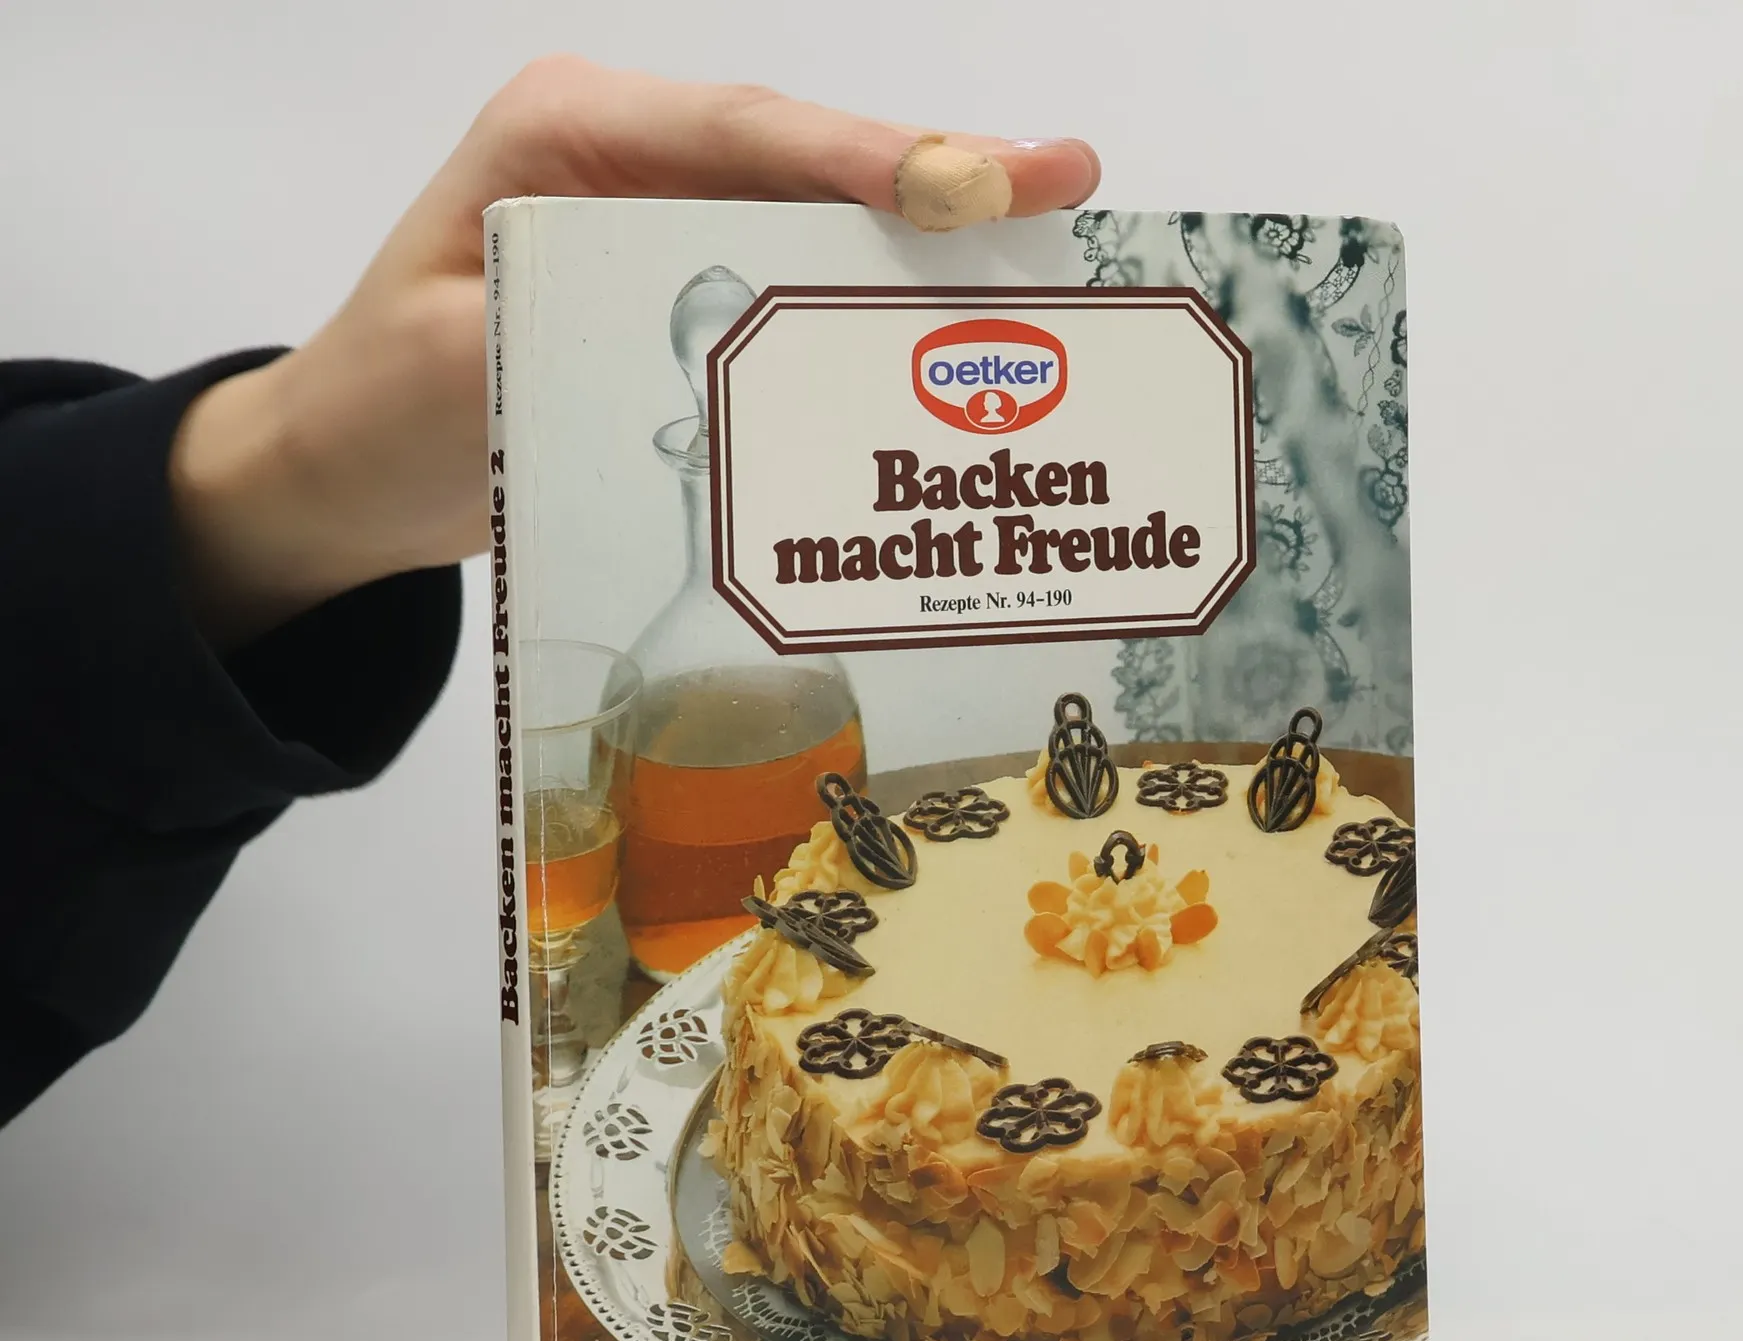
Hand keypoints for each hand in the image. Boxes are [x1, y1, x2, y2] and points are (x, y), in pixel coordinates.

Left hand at [167, 59, 1100, 647]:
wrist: (348, 475)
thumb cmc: (379, 409)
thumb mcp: (449, 370)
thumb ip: (571, 336)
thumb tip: (710, 338)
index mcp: (565, 139)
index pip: (738, 133)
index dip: (863, 159)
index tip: (970, 187)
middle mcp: (631, 167)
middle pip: (805, 163)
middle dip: (938, 179)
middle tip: (1063, 187)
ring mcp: (668, 232)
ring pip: (818, 223)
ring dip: (931, 241)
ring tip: (1052, 240)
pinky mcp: (688, 302)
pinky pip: (798, 293)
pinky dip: (877, 309)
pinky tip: (960, 324)